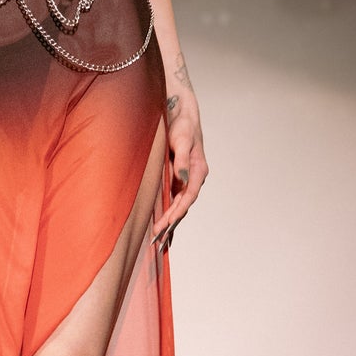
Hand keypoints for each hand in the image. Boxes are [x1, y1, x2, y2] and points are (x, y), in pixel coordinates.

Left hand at [151, 94, 206, 251]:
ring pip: (179, 206)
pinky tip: (162, 226)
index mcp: (198, 170)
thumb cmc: (181, 124)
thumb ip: (182, 158)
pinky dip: (169, 214)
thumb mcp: (182, 139)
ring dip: (170, 223)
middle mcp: (194, 177)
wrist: (181, 113)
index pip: (188, 196)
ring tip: (159, 241)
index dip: (178, 211)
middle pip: (184, 205)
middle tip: (157, 239)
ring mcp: (187, 179)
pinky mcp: (178, 178)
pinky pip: (174, 200)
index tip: (167, 224)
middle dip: (171, 223)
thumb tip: (182, 176)